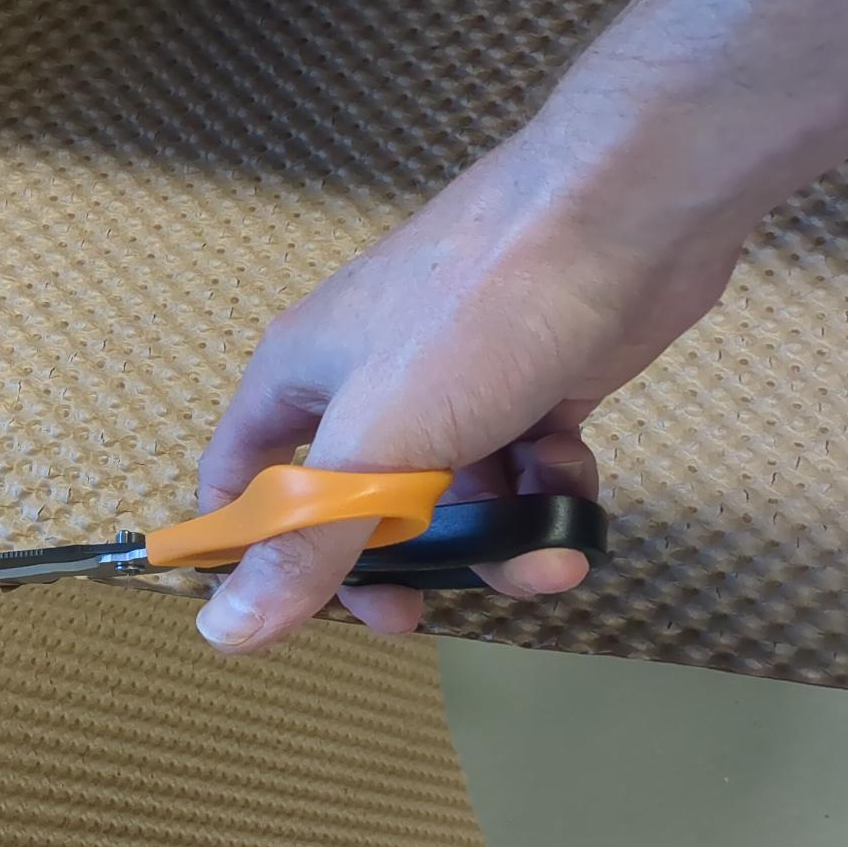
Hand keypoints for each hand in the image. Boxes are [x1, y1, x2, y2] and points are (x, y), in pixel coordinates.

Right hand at [194, 139, 744, 652]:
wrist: (626, 215)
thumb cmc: (478, 312)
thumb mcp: (378, 448)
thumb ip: (307, 547)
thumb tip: (221, 631)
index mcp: (300, 376)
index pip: (243, 478)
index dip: (256, 551)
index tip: (296, 611)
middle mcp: (367, 376)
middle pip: (358, 503)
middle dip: (400, 561)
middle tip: (423, 611)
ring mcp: (454, 378)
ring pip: (456, 493)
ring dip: (497, 538)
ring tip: (547, 558)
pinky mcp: (532, 380)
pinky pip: (522, 465)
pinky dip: (549, 490)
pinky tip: (576, 484)